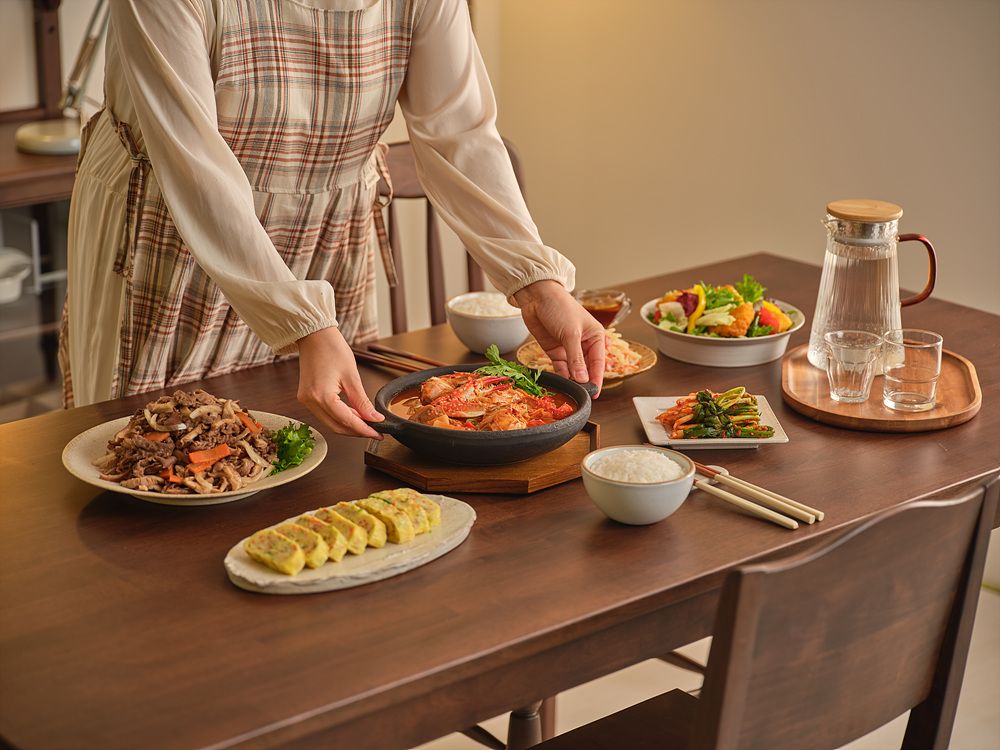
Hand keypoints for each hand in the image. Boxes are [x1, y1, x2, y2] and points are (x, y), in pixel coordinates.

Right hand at [296, 326, 382, 438]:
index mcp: (321, 396)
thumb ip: (362, 401)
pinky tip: (354, 414)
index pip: (346, 421)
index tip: (379, 432)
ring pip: (330, 422)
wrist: (314, 335)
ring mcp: (306, 400)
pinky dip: (340, 416)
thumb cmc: (332, 349)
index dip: (364, 430)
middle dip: (357, 431)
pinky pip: (325, 414)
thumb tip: (374, 418)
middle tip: (376, 430)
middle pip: (336, 427)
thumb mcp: (352, 376)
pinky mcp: (306, 397)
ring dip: (349, 424)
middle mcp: (310, 401)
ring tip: (367, 421)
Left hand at [514, 280, 605, 394]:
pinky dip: (562, 375)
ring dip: (573, 380)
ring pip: (574, 369)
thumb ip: (576, 358)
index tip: (595, 393)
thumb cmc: (560, 307)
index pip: (598, 362)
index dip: (597, 378)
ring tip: (573, 392)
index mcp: (595, 336)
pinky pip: (561, 367)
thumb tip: (583, 379)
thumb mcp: (571, 333)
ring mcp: (568, 348)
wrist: (536, 296)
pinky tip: (563, 384)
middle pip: (587, 368)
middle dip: (585, 380)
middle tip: (583, 395)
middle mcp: (584, 343)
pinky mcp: (555, 350)